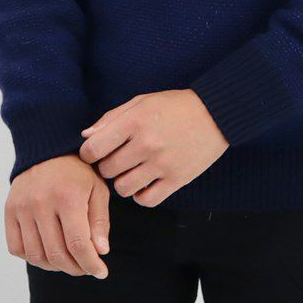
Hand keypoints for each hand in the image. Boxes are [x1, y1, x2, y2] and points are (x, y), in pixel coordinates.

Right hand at [4, 154, 109, 278]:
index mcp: (68, 197)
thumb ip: (100, 221)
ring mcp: (22, 207)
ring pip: (36, 255)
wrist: (48, 149)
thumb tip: (100, 252)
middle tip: (86, 267)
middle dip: (76, 268)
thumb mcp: (97, 189)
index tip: (101, 272)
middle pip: (57, 254)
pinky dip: (33, 257)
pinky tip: (48, 252)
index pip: (78, 244)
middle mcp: (41, 203)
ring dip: (55, 266)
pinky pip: (17, 248)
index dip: (91, 264)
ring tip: (69, 261)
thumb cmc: (78, 172)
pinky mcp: (9, 210)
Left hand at [79, 89, 228, 207]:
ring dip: (122, 182)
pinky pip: (146, 200)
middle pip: (107, 170)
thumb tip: (86, 138)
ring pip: (123, 188)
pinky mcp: (177, 179)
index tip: (95, 152)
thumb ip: (111, 118)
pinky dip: (141, 195)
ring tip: (131, 171)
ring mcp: (162, 164)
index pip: (93, 149)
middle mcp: (147, 143)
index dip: (88, 153)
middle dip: (107, 166)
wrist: (216, 114)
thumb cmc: (175, 106)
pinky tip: (145, 183)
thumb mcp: (142, 102)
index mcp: (135, 121)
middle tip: (117, 159)